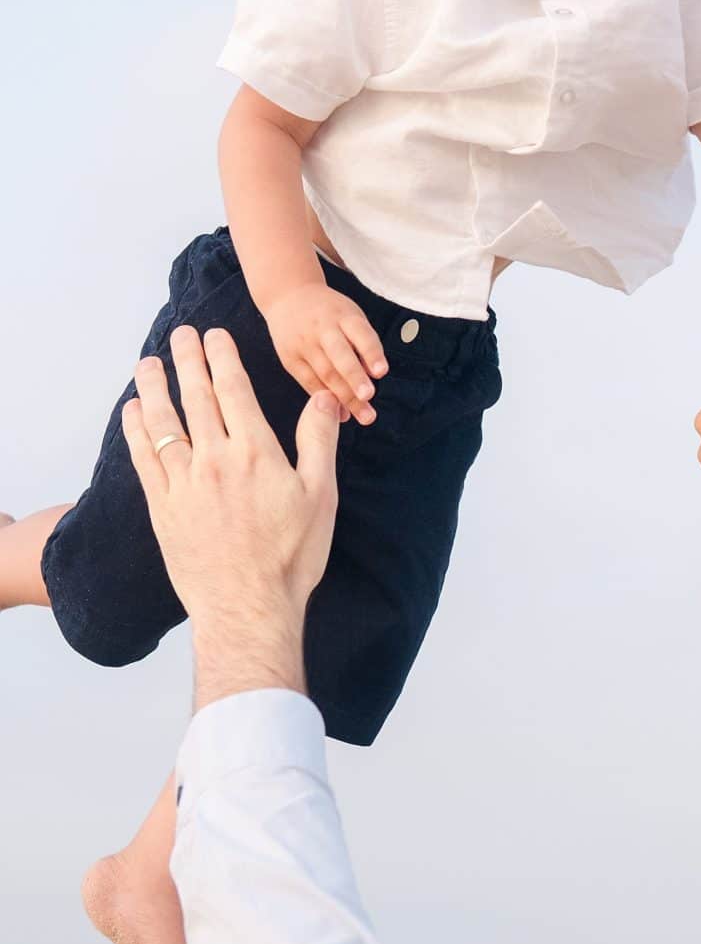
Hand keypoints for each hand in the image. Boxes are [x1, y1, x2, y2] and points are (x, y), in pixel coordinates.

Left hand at [122, 326, 340, 677]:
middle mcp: (214, 460)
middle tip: (180, 334)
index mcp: (254, 452)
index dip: (223, 358)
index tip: (216, 336)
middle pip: (196, 397)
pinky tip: (133, 412)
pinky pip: (143, 459)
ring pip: (163, 423)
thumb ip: (319, 442)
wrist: (248, 608)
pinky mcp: (162, 509)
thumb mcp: (321, 497)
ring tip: (148, 363)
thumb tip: (324, 400)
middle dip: (187, 360)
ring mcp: (183, 484)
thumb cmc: (291, 557)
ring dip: (155, 388)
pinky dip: (136, 431)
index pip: (234, 390)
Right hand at [263, 282, 387, 425]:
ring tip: (364, 415)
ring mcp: (303, 344)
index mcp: (343, 315)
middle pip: (339, 356)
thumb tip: (373, 378)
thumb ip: (363, 344)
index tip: (381, 372)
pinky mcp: (290, 359)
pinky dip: (326, 399)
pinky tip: (342, 414)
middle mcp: (322, 328)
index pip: (360, 334)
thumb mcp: (349, 316)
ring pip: (325, 373)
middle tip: (369, 397)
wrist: (287, 297)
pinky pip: (310, 382)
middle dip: (354, 377)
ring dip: (345, 397)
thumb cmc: (329, 313)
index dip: (371, 353)